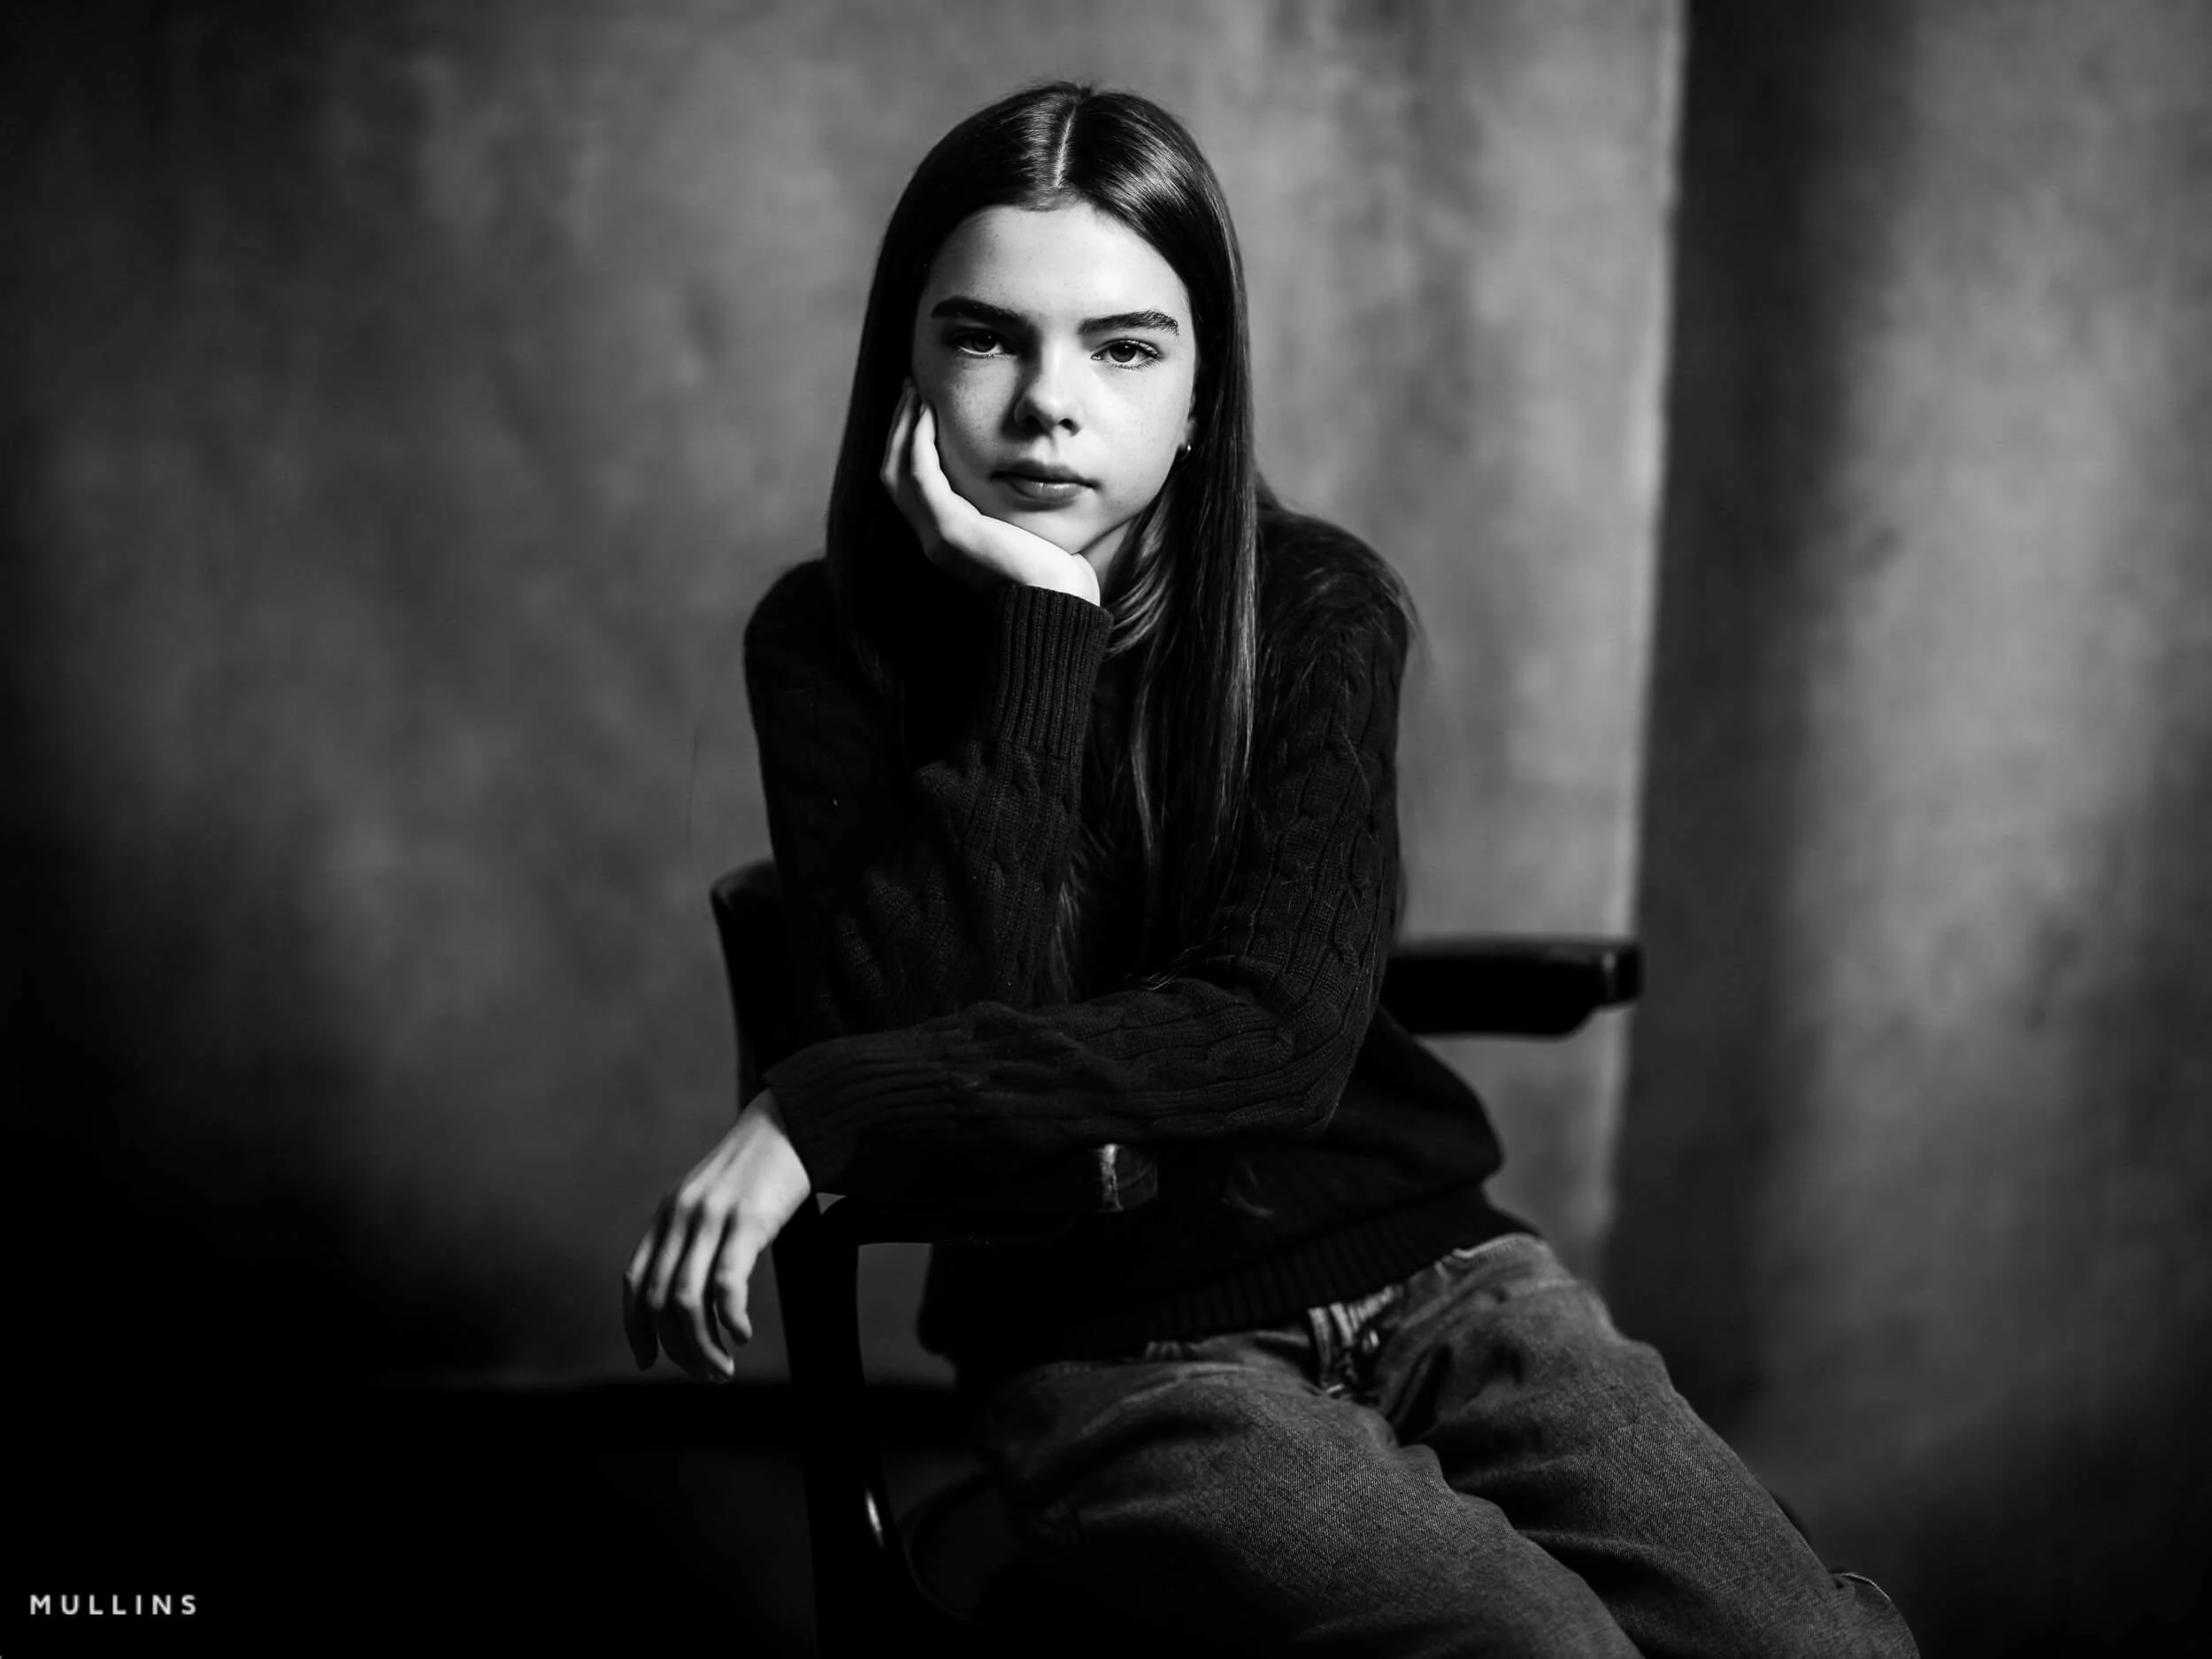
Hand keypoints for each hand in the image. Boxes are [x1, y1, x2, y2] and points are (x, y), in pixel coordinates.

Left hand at [621, 1088, 811, 1381]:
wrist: (795, 1121)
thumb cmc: (762, 1167)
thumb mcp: (715, 1198)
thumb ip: (696, 1235)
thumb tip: (693, 1293)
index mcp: (668, 1214)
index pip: (635, 1283)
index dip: (637, 1329)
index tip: (649, 1361)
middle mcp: (681, 1217)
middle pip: (659, 1302)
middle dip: (678, 1350)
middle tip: (706, 1376)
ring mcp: (712, 1218)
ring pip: (686, 1301)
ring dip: (702, 1346)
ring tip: (724, 1368)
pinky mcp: (747, 1220)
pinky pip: (725, 1283)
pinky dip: (729, 1319)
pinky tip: (743, 1335)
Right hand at [880, 379, 1101, 604]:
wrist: (1059, 606)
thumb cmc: (1055, 575)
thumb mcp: (1027, 531)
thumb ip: (1013, 508)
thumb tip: (1030, 477)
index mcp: (949, 540)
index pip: (911, 486)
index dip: (910, 446)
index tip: (922, 409)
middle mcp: (933, 540)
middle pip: (894, 474)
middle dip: (900, 430)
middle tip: (911, 390)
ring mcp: (937, 537)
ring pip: (898, 470)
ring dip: (904, 427)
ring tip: (915, 392)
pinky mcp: (950, 531)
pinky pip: (921, 475)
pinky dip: (919, 441)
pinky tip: (928, 413)